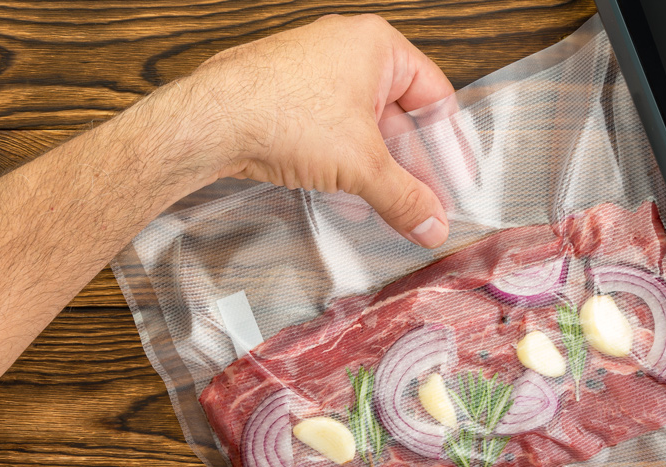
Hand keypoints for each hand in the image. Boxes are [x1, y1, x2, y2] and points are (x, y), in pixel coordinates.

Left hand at [186, 14, 453, 246]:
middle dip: (409, 168)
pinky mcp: (282, 101)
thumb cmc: (280, 112)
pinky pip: (326, 136)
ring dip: (375, 174)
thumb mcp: (361, 164)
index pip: (433, 95)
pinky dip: (341, 168)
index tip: (455, 179)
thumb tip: (431, 221)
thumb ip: (404, 197)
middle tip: (422, 205)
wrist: (210, 121)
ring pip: (359, 131)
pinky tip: (346, 202)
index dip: (447, 144)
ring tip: (387, 211)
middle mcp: (343, 52)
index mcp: (376, 46)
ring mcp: (310, 75)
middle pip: (395, 117)